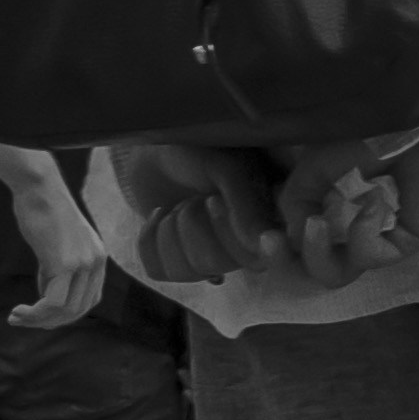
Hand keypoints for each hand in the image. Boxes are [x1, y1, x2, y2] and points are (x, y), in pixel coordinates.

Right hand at [1, 166, 114, 326]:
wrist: (39, 189)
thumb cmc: (42, 212)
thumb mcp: (56, 244)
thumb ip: (57, 267)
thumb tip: (46, 293)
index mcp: (98, 259)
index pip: (89, 300)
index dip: (64, 314)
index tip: (39, 315)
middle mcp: (96, 263)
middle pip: (79, 309)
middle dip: (49, 322)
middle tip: (22, 320)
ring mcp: (83, 264)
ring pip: (66, 310)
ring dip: (39, 320)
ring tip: (16, 318)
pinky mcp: (65, 264)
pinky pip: (53, 302)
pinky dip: (36, 313)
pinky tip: (19, 311)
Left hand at [108, 140, 274, 287]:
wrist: (162, 147)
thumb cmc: (204, 150)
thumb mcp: (229, 169)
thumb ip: (248, 205)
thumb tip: (260, 245)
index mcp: (269, 227)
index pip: (253, 258)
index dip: (225, 231)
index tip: (213, 198)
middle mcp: (245, 249)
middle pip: (213, 265)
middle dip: (192, 224)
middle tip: (195, 198)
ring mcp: (210, 257)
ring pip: (185, 272)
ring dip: (169, 232)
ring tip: (176, 206)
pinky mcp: (176, 262)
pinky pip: (159, 272)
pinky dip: (149, 240)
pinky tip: (160, 216)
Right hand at [268, 158, 413, 289]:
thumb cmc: (371, 135)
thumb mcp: (315, 165)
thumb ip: (295, 200)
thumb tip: (289, 236)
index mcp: (323, 212)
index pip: (291, 249)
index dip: (270, 251)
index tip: (260, 236)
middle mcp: (346, 231)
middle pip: (308, 270)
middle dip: (284, 262)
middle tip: (273, 240)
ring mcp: (375, 239)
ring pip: (334, 275)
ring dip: (317, 254)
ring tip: (318, 223)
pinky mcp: (404, 243)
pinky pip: (370, 257)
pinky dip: (362, 233)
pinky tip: (371, 203)